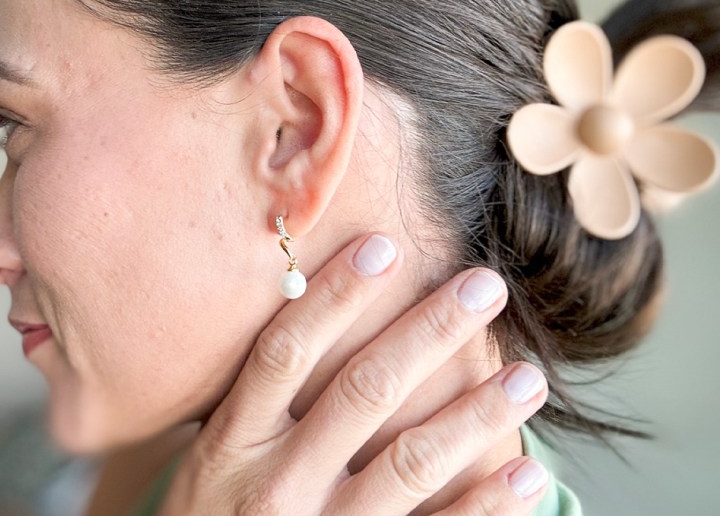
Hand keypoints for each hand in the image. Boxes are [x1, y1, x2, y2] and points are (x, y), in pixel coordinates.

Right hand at [159, 234, 548, 514]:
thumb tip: (311, 314)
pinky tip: (525, 472)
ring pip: (410, 461)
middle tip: (484, 286)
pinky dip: (485, 505)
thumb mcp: (208, 459)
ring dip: (476, 414)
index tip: (383, 247)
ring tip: (529, 376)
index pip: (285, 352)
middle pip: (362, 392)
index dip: (334, 296)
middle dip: (429, 332)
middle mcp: (273, 483)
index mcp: (230, 442)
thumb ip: (254, 403)